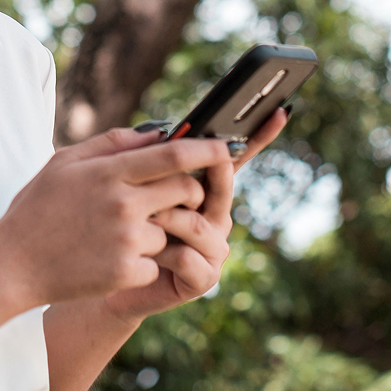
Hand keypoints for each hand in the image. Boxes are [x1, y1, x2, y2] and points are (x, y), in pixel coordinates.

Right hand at [0, 128, 232, 311]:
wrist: (11, 266)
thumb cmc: (37, 208)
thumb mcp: (66, 162)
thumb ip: (112, 142)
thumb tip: (156, 132)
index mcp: (109, 172)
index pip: (173, 154)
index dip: (206, 148)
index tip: (225, 145)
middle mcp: (123, 203)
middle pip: (186, 189)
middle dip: (191, 191)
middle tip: (177, 195)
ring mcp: (126, 240)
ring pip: (172, 228)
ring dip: (159, 230)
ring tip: (121, 233)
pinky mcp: (126, 273)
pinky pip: (156, 262)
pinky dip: (143, 261)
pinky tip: (111, 258)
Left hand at [104, 105, 288, 322]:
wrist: (111, 279)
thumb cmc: (122, 228)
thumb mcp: (134, 187)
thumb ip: (151, 161)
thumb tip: (161, 132)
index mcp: (205, 189)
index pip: (236, 159)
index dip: (258, 136)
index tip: (279, 111)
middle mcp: (217, 216)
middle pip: (220, 185)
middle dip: (207, 171)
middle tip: (188, 163)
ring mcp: (213, 247)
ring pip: (196, 221)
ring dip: (165, 218)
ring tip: (141, 218)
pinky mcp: (204, 277)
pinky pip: (187, 255)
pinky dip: (162, 251)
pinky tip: (146, 253)